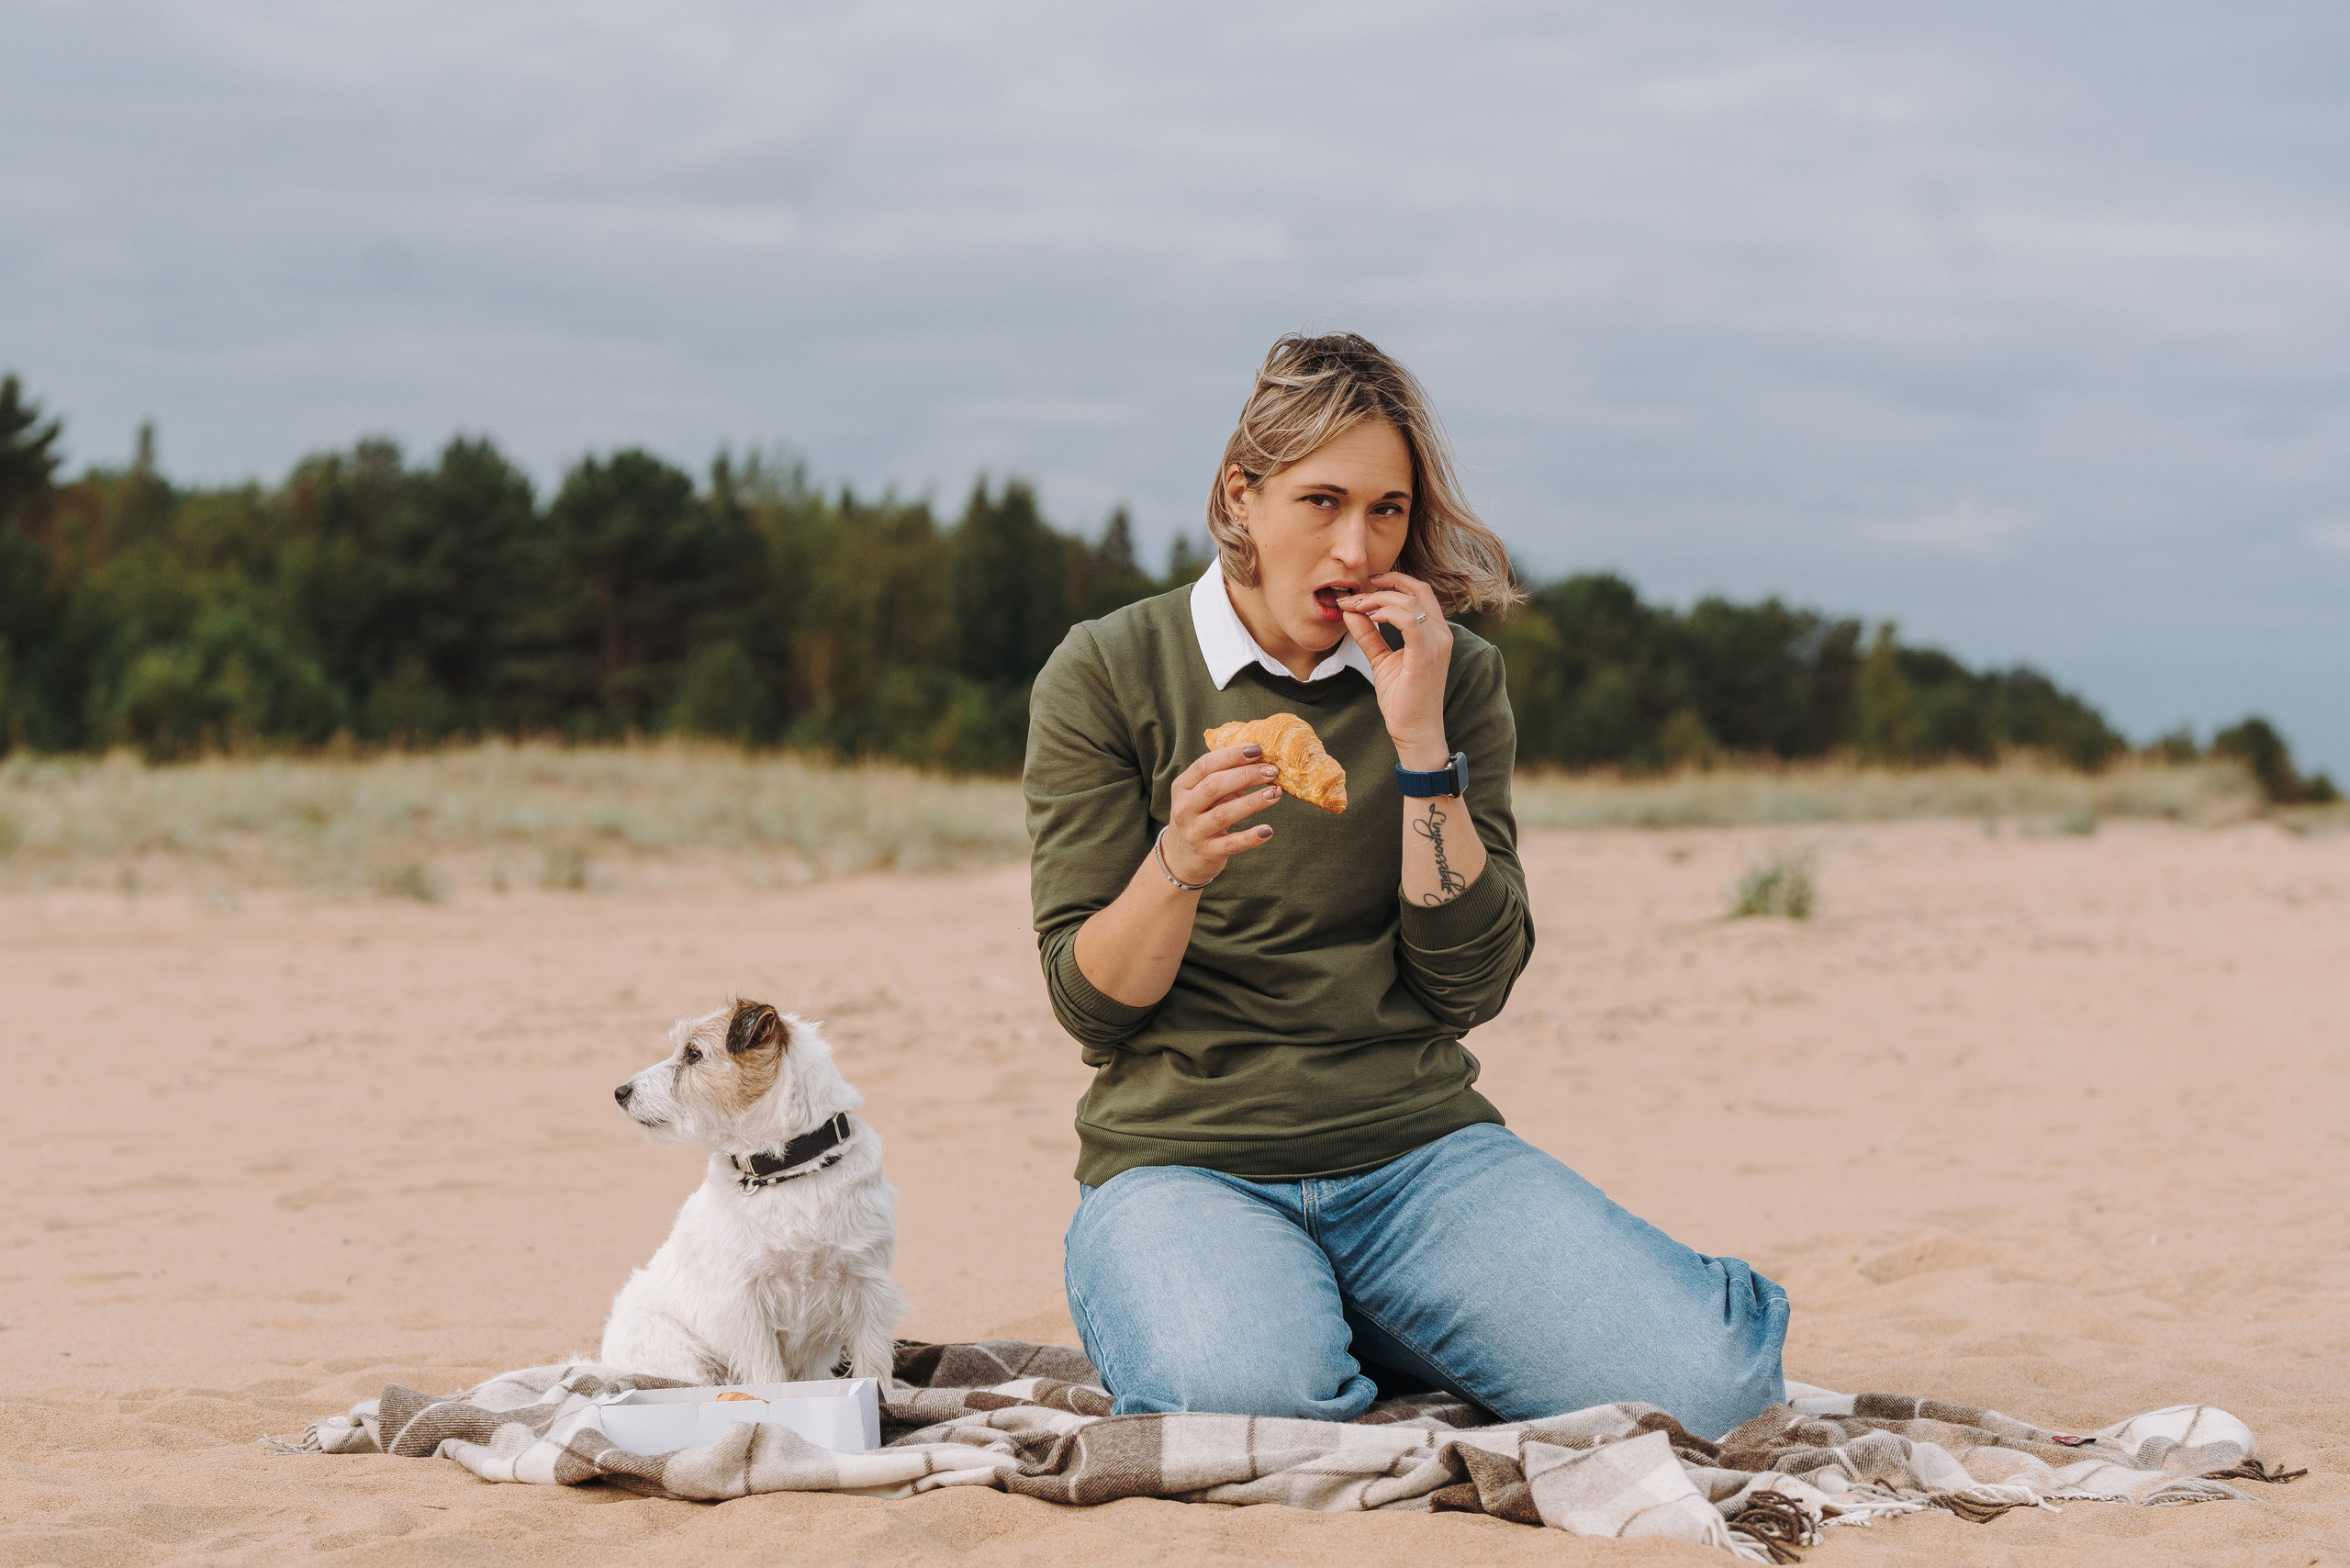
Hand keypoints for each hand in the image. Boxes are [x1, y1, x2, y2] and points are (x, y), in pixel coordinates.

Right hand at [1161, 743, 1281, 885]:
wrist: (1181, 857)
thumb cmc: (1199, 816)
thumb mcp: (1202, 795)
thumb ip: (1224, 778)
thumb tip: (1259, 760)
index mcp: (1182, 787)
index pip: (1205, 766)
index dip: (1231, 755)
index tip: (1257, 749)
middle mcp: (1185, 808)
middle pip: (1214, 786)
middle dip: (1245, 775)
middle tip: (1271, 770)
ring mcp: (1195, 832)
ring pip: (1224, 814)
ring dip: (1252, 802)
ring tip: (1275, 793)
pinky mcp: (1208, 852)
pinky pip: (1232, 844)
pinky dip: (1250, 837)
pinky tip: (1268, 830)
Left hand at [1338, 571, 1452, 768]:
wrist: (1415, 732)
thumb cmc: (1403, 700)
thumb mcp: (1381, 660)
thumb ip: (1368, 635)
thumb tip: (1350, 611)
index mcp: (1434, 632)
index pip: (1419, 592)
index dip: (1393, 582)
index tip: (1364, 586)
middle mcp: (1441, 633)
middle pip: (1418, 589)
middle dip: (1386, 582)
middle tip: (1356, 591)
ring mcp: (1437, 643)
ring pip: (1409, 602)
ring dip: (1378, 600)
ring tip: (1355, 607)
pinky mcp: (1426, 655)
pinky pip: (1408, 620)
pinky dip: (1386, 613)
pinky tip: (1369, 617)